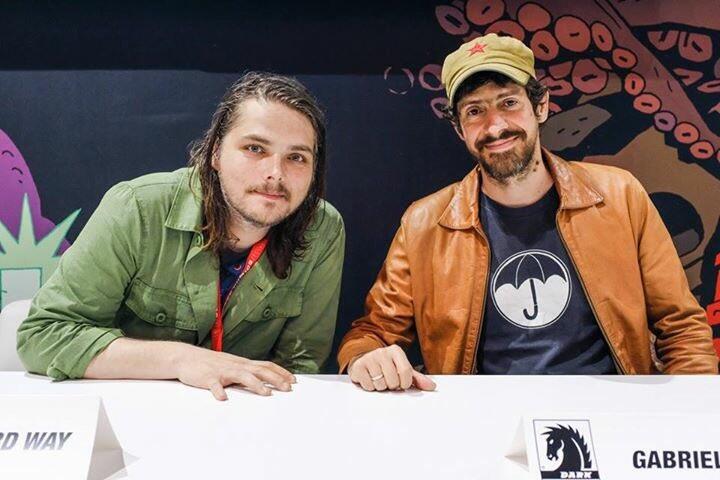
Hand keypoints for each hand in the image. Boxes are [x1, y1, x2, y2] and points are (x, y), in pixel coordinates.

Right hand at [174, 345, 295, 399]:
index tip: (293, 380)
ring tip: (266, 393)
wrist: (185, 357)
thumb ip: (246, 371)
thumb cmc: (210, 363)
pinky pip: (214, 385)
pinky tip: (223, 398)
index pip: (266, 365)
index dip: (280, 372)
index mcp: (242, 363)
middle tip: (288, 388)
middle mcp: (235, 365)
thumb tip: (264, 379)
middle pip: (259, 370)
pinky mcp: (207, 378)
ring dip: (255, 385)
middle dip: (275, 379)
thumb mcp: (231, 365)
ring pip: (241, 376)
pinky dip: (219, 392)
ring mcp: (221, 371)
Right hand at [347, 344, 435, 391]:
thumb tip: (432, 387)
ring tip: (378, 379)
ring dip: (380, 387)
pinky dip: (370, 387)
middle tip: (388, 380)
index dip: (405, 383)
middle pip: (393, 381)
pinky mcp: (358, 366)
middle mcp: (382, 352)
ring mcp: (369, 358)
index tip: (401, 383)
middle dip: (391, 385)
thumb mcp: (402, 369)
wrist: (364, 360)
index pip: (406, 372)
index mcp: (396, 351)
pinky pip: (368, 386)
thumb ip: (417, 378)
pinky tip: (369, 379)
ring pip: (380, 384)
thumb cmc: (387, 367)